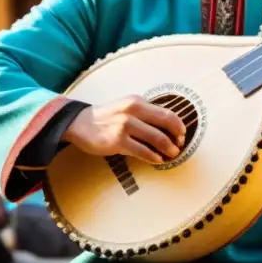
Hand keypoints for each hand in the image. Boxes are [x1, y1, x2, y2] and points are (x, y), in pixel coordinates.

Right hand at [63, 97, 186, 164]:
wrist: (79, 122)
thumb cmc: (106, 117)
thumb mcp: (126, 107)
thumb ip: (144, 113)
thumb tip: (167, 127)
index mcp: (137, 102)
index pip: (166, 112)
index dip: (178, 125)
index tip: (182, 134)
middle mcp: (132, 111)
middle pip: (165, 123)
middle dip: (176, 136)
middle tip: (180, 145)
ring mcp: (124, 125)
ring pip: (156, 138)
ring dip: (168, 148)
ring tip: (172, 154)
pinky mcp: (117, 141)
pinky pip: (142, 151)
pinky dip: (153, 157)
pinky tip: (158, 160)